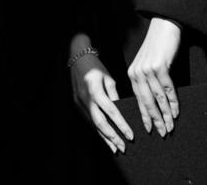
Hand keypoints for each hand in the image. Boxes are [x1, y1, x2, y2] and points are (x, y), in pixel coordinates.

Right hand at [69, 39, 133, 153]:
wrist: (76, 58)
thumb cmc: (95, 66)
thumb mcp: (108, 77)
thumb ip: (114, 94)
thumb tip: (120, 110)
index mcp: (95, 90)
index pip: (111, 112)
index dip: (121, 125)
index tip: (130, 136)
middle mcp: (86, 99)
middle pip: (100, 123)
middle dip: (112, 137)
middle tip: (123, 148)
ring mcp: (79, 102)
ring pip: (93, 124)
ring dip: (104, 137)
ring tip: (115, 148)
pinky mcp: (77, 104)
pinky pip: (89, 120)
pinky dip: (98, 130)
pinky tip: (105, 137)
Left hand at [127, 18, 180, 136]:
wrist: (165, 25)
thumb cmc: (159, 46)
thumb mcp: (149, 64)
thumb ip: (148, 80)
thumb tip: (156, 102)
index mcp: (132, 73)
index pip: (138, 99)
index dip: (145, 116)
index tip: (150, 129)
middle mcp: (136, 72)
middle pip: (146, 102)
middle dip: (155, 119)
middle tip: (162, 133)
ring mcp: (147, 69)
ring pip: (157, 98)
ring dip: (165, 114)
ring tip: (171, 126)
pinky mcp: (159, 66)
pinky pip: (167, 89)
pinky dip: (172, 102)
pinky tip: (176, 112)